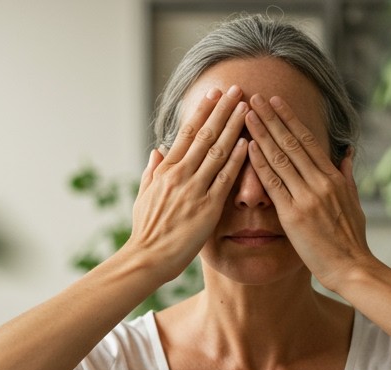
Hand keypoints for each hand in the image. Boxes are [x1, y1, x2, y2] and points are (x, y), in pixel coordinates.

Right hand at [127, 85, 249, 279]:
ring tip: (246, 107)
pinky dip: (236, 160)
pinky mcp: (207, 208)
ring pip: (217, 151)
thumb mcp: (143, 196)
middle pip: (205, 135)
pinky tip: (247, 143)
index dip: (202, 112)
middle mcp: (180, 175)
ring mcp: (194, 190)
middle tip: (237, 89)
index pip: (187, 133)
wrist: (147, 258)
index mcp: (165, 170)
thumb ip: (152, 171)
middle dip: (222, 110)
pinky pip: (224, 179)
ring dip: (233, 126)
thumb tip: (157, 150)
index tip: (214, 95)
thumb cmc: (146, 231)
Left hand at [244, 93, 375, 291]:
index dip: (290, 119)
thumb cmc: (353, 241)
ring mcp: (307, 197)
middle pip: (292, 143)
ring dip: (261, 133)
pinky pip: (273, 184)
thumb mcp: (355, 204)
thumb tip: (347, 153)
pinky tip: (248, 147)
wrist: (354, 268)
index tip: (276, 102)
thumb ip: (347, 177)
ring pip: (280, 157)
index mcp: (333, 178)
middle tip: (255, 98)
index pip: (308, 141)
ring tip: (247, 114)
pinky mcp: (294, 215)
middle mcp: (320, 182)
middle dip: (272, 118)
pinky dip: (260, 164)